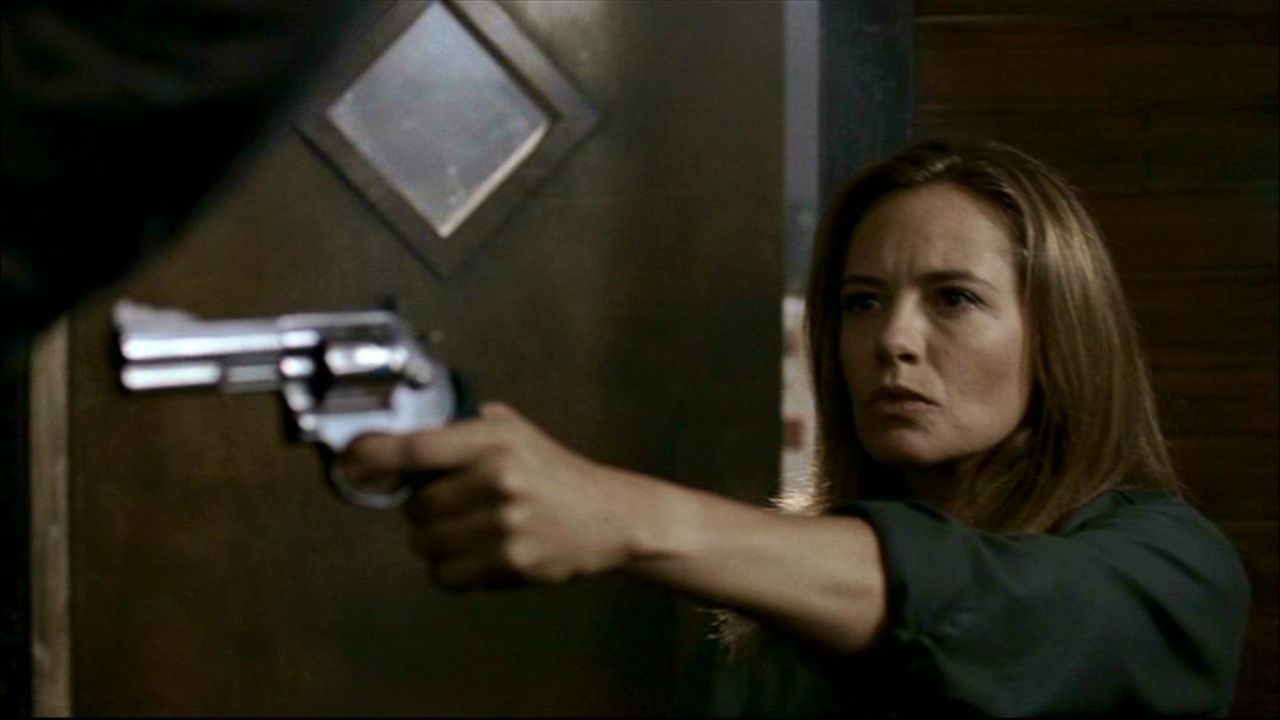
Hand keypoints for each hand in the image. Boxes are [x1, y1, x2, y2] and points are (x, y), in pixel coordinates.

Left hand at [340, 403, 647, 590]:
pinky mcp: (510, 564)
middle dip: (422, 509)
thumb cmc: (557, 472)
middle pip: (415, 506)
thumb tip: (402, 434)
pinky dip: (452, 571)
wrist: (612, 517)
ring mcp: (502, 525)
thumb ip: (467, 428)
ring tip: (465, 532)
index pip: (415, 448)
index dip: (371, 455)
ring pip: (426, 544)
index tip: (349, 461)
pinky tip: (477, 556)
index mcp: (493, 442)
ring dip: (435, 542)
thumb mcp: (518, 433)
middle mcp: (496, 479)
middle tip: (449, 506)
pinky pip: (447, 576)